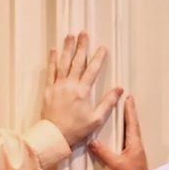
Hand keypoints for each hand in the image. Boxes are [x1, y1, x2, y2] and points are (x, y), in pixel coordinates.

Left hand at [41, 32, 122, 148]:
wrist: (55, 136)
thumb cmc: (76, 130)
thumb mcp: (96, 118)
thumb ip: (108, 102)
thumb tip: (119, 90)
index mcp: (83, 91)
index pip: (92, 70)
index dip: (98, 57)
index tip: (102, 47)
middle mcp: (70, 85)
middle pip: (77, 62)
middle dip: (82, 46)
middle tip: (84, 33)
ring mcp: (58, 86)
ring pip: (63, 63)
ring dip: (67, 48)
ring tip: (70, 36)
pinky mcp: (49, 90)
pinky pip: (51, 72)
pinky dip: (52, 60)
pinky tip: (53, 51)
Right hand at [89, 95, 148, 169]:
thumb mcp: (115, 164)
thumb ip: (103, 152)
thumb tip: (92, 141)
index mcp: (135, 144)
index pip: (132, 123)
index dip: (130, 110)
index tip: (128, 98)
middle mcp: (136, 146)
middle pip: (132, 125)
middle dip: (128, 113)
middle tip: (124, 102)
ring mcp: (134, 152)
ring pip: (130, 133)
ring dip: (125, 123)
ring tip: (119, 114)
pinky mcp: (131, 158)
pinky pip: (126, 141)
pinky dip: (122, 134)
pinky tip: (116, 135)